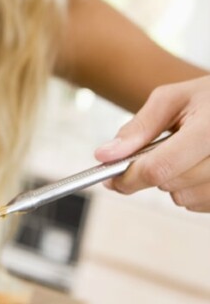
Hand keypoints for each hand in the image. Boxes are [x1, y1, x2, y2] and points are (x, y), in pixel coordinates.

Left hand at [94, 75, 209, 212]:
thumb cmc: (207, 99)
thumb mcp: (171, 100)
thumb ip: (138, 128)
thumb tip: (105, 155)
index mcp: (209, 128)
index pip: (160, 167)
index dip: (129, 177)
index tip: (111, 178)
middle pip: (170, 184)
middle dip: (152, 172)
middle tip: (160, 150)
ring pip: (185, 199)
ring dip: (174, 183)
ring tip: (185, 155)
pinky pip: (200, 205)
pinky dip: (191, 190)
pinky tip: (197, 167)